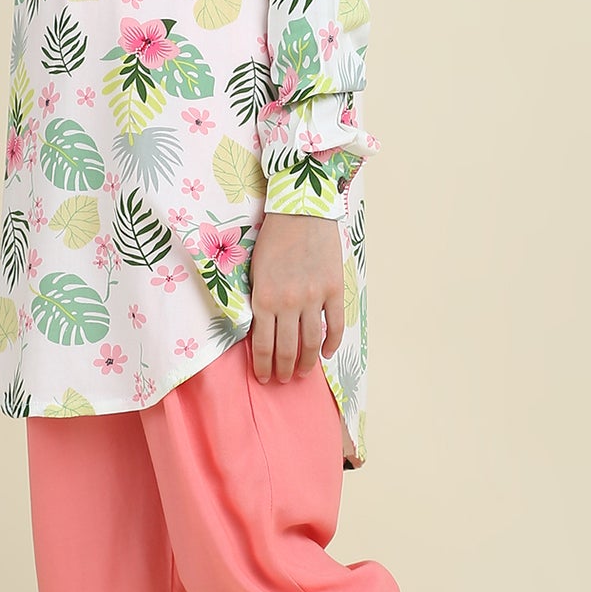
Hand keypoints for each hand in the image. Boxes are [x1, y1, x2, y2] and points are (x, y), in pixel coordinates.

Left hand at [248, 212, 343, 383]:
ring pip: (311, 342)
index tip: (264, 376)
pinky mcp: (334, 289)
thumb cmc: (273, 238)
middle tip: (282, 379)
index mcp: (264, 298)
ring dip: (306, 362)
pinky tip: (325, 353)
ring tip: (302, 373)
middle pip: (287, 349)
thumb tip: (262, 329)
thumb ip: (259, 300)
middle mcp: (289, 303)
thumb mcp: (255, 271)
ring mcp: (314, 297)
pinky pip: (335, 325)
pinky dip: (331, 343)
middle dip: (283, 369)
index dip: (263, 366)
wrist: (301, 211)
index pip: (263, 345)